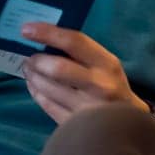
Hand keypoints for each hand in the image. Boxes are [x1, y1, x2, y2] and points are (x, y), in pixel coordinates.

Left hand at [19, 23, 148, 124]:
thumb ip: (81, 53)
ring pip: (49, 89)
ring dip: (33, 77)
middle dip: (37, 61)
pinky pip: (47, 106)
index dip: (48, 33)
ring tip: (29, 71)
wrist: (128, 125)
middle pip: (58, 69)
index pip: (75, 42)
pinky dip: (36, 93)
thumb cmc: (112, 86)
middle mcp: (98, 85)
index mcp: (107, 64)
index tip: (26, 29)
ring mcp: (86, 108)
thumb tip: (45, 39)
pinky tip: (34, 86)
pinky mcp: (75, 124)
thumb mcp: (106, 64)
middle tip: (29, 58)